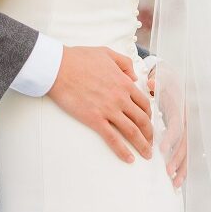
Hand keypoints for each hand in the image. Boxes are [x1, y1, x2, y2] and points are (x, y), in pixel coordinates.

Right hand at [48, 46, 153, 163]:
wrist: (59, 68)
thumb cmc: (79, 58)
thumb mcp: (106, 53)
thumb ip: (124, 63)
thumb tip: (134, 76)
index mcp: (123, 82)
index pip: (144, 103)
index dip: (149, 116)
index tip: (149, 123)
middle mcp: (120, 98)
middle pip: (142, 120)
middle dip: (149, 134)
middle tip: (151, 142)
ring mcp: (108, 110)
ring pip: (132, 131)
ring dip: (142, 145)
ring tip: (146, 154)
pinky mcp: (95, 119)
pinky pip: (113, 139)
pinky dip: (123, 151)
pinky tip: (129, 159)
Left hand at [147, 63, 186, 187]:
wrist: (177, 81)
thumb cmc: (167, 82)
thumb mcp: (163, 78)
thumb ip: (157, 82)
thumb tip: (151, 83)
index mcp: (180, 109)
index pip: (176, 125)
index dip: (170, 137)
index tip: (162, 148)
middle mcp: (187, 121)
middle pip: (184, 142)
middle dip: (177, 157)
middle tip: (168, 170)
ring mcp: (188, 130)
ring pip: (188, 151)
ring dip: (182, 167)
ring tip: (174, 182)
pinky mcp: (186, 137)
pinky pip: (187, 155)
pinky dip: (184, 168)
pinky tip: (177, 182)